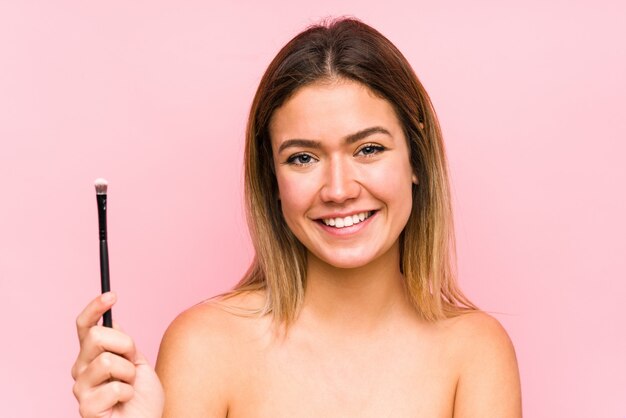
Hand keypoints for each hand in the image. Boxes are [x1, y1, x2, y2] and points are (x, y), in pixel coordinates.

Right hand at [72, 293, 163, 417]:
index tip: (112, 295)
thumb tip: (111, 321)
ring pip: (107, 361)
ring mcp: (81, 388)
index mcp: (92, 355)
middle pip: (96, 335)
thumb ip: (122, 344)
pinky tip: (125, 402)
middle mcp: (81, 369)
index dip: (94, 308)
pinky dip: (129, 393)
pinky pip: (115, 386)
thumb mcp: (138, 362)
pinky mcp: (86, 407)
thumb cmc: (141, 398)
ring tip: (129, 387)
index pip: (85, 326)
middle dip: (124, 344)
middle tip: (132, 363)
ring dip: (129, 374)